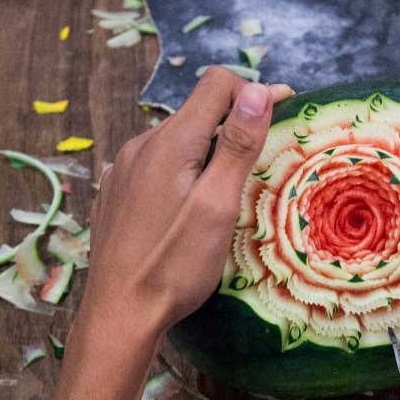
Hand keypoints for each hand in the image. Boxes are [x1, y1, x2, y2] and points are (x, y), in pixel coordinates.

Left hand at [80, 68, 292, 335]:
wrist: (119, 315)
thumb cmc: (174, 266)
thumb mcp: (217, 205)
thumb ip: (237, 145)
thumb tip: (256, 89)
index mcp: (170, 142)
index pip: (218, 84)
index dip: (255, 93)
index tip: (284, 111)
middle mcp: (141, 146)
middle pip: (198, 113)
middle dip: (234, 126)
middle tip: (263, 162)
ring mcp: (123, 170)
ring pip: (176, 141)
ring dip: (206, 152)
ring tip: (226, 193)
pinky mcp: (115, 194)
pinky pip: (155, 166)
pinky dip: (180, 173)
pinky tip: (188, 207)